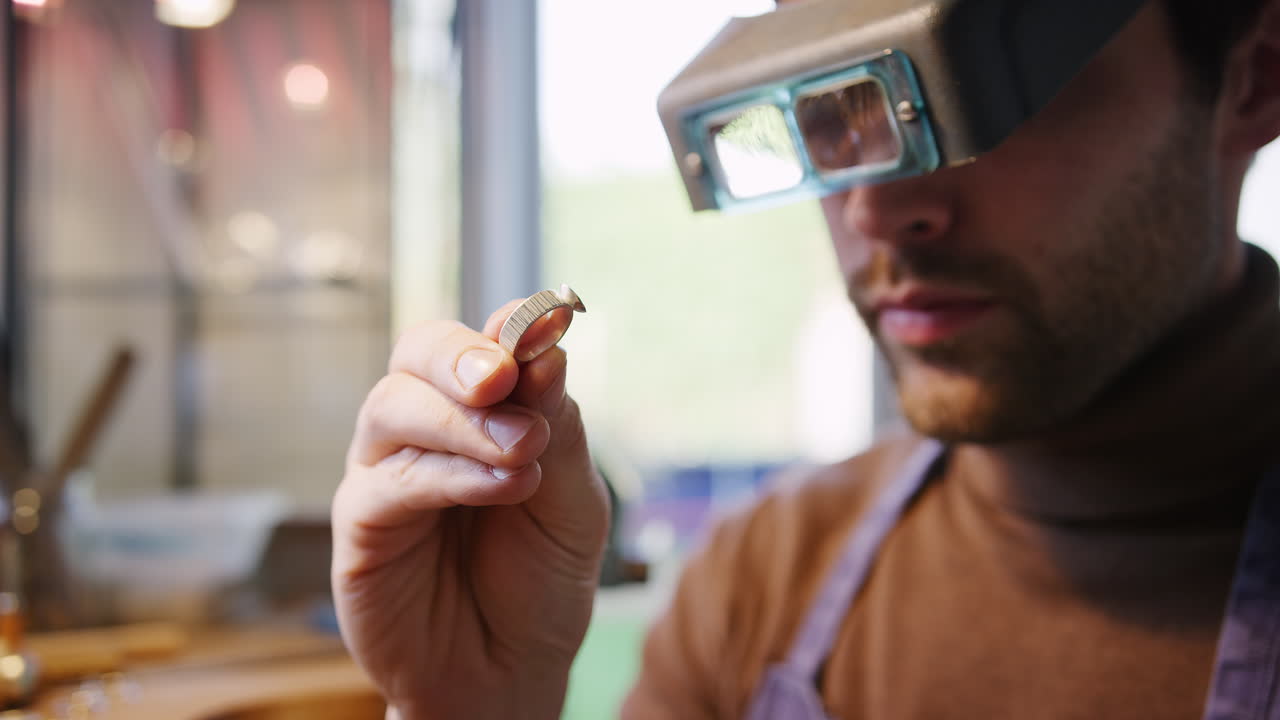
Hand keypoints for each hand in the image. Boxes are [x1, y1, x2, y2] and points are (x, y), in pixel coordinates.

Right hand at [331, 300, 610, 719]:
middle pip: (418, 354)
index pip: (482, 341)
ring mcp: (385, 472)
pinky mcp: (361, 526)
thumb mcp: (574, 500)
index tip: (550, 320)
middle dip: (463, 356)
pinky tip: (504, 485)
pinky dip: (449, 475)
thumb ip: (560, 427)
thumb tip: (548, 349)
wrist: (511, 670)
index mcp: (480, 409)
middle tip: (506, 376)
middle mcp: (425, 427)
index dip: (511, 324)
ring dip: (464, 422)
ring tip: (526, 451)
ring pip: (393, 407)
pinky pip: (389, 482)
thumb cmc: (540, 579)